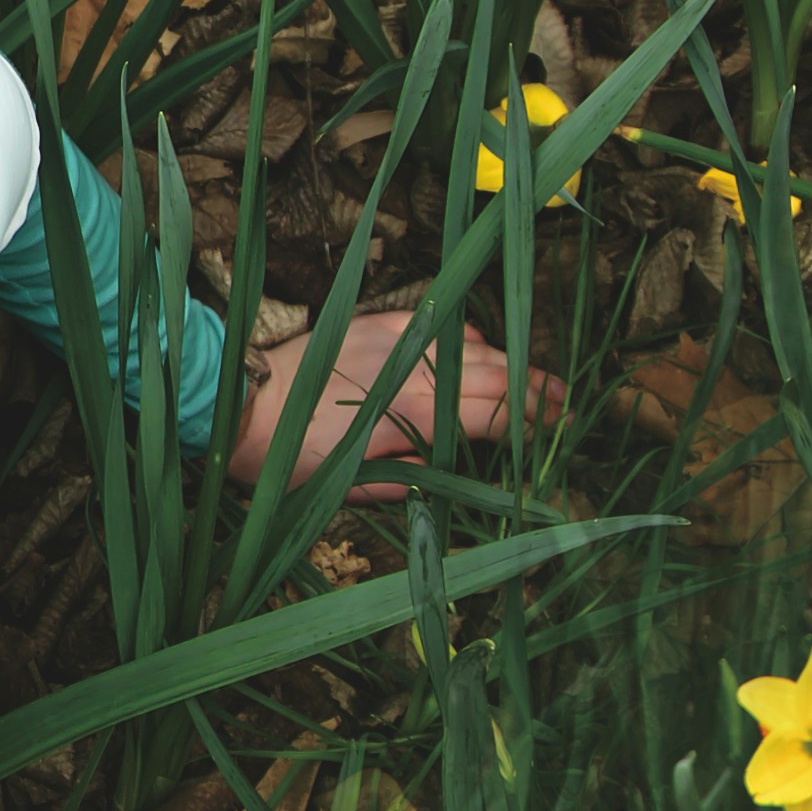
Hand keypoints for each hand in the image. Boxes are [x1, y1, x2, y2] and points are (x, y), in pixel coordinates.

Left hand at [226, 305, 559, 497]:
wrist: (246, 407)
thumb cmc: (296, 460)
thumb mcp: (357, 487)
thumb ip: (412, 479)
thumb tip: (452, 473)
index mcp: (410, 416)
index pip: (491, 415)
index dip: (530, 421)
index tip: (558, 426)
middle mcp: (410, 372)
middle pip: (493, 376)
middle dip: (535, 389)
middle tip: (565, 402)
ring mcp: (394, 342)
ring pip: (470, 346)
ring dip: (510, 363)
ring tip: (538, 378)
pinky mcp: (374, 323)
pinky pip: (433, 323)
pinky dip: (463, 337)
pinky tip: (481, 347)